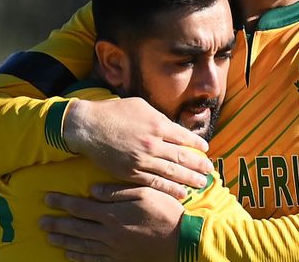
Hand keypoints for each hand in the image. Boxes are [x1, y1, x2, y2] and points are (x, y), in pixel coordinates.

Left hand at [40, 185, 182, 261]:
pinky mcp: (120, 259)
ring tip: (49, 237)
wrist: (181, 240)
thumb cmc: (166, 211)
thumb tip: (92, 190)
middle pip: (76, 227)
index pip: (81, 207)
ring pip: (81, 245)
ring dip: (63, 240)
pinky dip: (79, 257)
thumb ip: (117, 191)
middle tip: (40, 222)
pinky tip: (70, 255)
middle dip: (56, 223)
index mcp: (113, 214)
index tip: (47, 199)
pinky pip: (94, 259)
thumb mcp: (144, 192)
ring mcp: (113, 249)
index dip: (62, 203)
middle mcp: (109, 232)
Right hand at [63, 98, 212, 198]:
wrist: (88, 127)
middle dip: (199, 165)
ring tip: (202, 184)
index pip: (184, 137)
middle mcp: (153, 143)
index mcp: (157, 125)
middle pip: (183, 157)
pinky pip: (155, 183)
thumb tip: (173, 127)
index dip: (197, 144)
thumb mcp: (141, 106)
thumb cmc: (113, 112)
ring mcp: (142, 160)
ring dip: (190, 179)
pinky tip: (182, 193)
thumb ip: (158, 118)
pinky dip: (170, 189)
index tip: (205, 150)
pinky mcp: (131, 173)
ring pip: (172, 172)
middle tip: (211, 171)